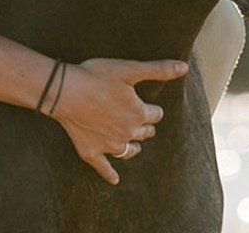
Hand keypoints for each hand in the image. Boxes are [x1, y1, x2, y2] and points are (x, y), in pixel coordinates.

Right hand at [49, 58, 187, 184]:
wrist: (64, 91)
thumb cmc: (96, 76)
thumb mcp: (129, 69)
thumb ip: (158, 70)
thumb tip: (183, 68)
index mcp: (138, 113)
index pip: (155, 114)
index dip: (153, 109)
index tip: (150, 106)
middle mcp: (127, 133)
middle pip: (144, 133)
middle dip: (146, 127)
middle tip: (142, 122)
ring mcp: (109, 145)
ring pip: (129, 151)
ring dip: (134, 148)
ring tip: (135, 145)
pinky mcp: (91, 152)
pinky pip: (104, 168)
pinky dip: (110, 174)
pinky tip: (115, 180)